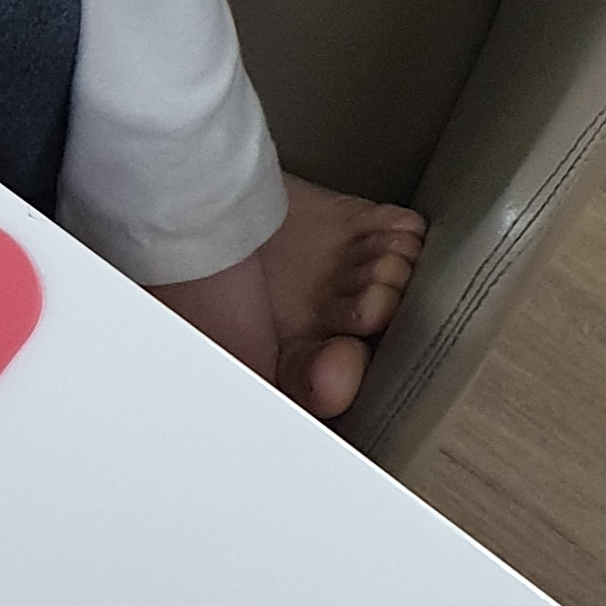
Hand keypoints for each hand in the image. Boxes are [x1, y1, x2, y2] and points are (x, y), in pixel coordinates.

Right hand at [151, 175, 425, 418]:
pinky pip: (408, 236)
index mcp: (286, 352)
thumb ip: (283, 389)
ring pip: (400, 281)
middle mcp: (317, 314)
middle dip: (375, 314)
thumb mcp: (226, 353)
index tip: (338, 355)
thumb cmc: (197, 276)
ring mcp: (341, 267)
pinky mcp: (358, 224)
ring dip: (389, 274)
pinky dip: (400, 238)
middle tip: (356, 305)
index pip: (339, 377)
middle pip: (384, 327)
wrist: (198, 194)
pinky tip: (369, 239)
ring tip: (357, 266)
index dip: (348, 370)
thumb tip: (324, 411)